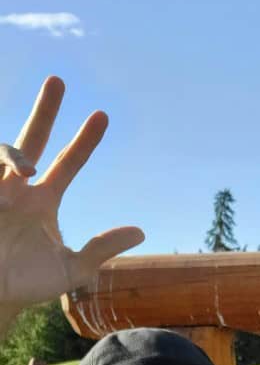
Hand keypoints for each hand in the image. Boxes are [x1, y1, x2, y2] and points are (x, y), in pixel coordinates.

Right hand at [0, 76, 143, 318]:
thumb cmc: (28, 285)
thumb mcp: (72, 269)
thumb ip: (102, 249)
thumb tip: (141, 231)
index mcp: (42, 200)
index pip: (67, 162)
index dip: (84, 141)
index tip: (102, 116)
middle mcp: (17, 189)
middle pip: (31, 140)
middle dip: (46, 111)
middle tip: (59, 80)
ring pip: (4, 152)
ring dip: (14, 151)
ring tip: (25, 170)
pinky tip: (10, 169)